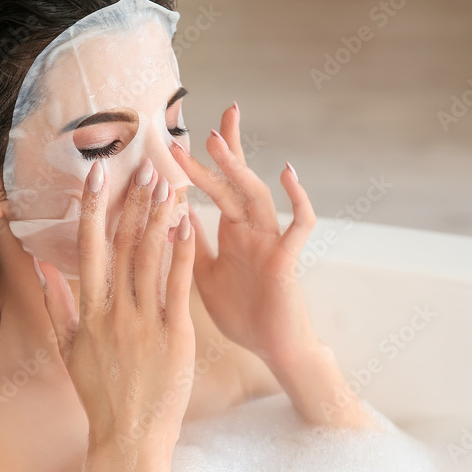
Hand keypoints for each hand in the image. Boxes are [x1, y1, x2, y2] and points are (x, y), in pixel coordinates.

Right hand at [32, 157, 196, 452]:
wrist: (129, 437)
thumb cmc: (99, 394)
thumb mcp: (68, 349)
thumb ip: (56, 304)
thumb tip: (41, 263)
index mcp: (88, 312)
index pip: (89, 248)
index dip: (93, 208)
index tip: (97, 175)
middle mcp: (114, 312)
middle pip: (124, 245)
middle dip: (134, 202)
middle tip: (145, 166)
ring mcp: (145, 323)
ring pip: (151, 258)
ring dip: (159, 217)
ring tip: (168, 184)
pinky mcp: (176, 336)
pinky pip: (179, 287)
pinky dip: (182, 254)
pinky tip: (188, 225)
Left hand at [168, 102, 318, 367]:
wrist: (274, 350)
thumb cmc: (243, 314)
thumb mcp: (204, 276)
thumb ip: (191, 245)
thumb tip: (172, 214)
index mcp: (233, 232)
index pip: (218, 186)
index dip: (204, 160)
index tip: (182, 136)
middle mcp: (252, 230)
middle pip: (236, 181)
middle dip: (222, 150)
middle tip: (203, 121)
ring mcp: (271, 241)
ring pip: (255, 195)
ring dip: (236, 167)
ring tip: (217, 140)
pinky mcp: (287, 260)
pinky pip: (299, 224)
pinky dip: (297, 198)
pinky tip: (286, 173)